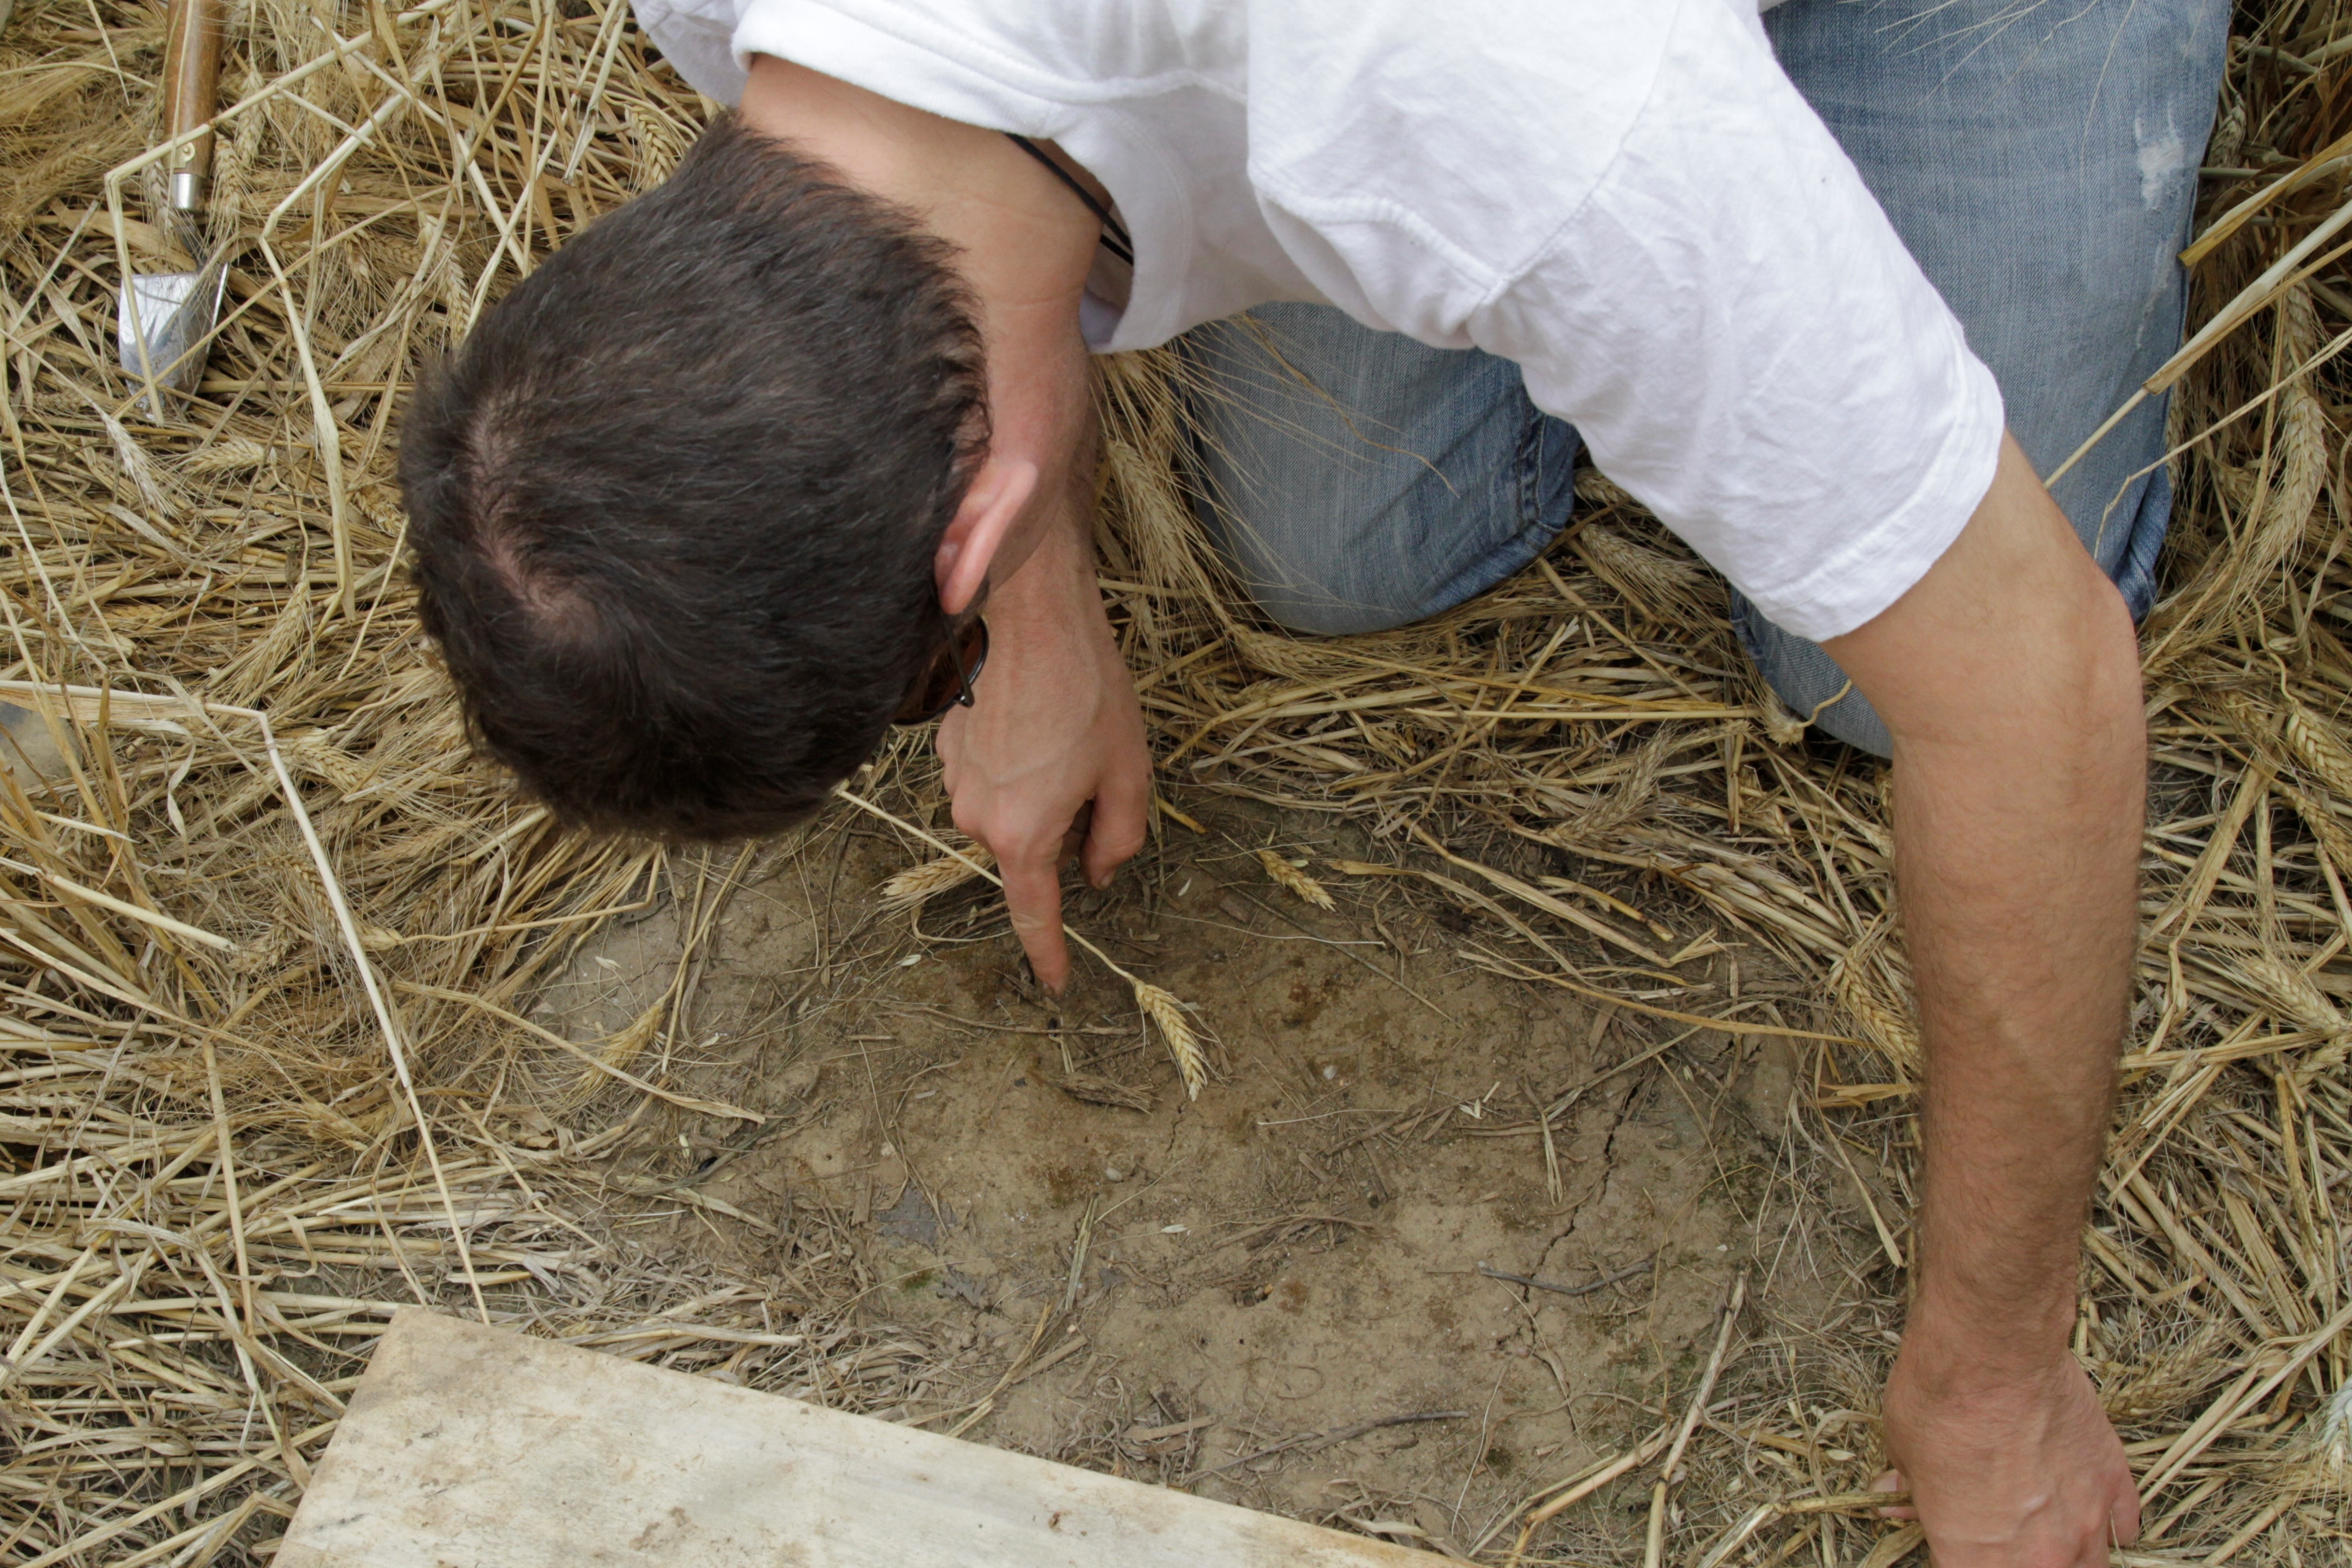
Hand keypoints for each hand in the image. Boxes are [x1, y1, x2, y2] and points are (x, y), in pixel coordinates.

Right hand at [936, 524, 1149, 991]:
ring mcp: (954, 782)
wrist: (1032, 618)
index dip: (1048, 953)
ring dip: (1038, 791)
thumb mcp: (1129, 775)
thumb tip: (1098, 874)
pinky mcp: (946, 747)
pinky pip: (987, 775)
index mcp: (1025, 836)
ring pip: (1006, 812)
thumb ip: (1118, 839)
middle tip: (1095, 772)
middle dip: (1061, 829)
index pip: (1035, 914)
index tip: (1056, 982)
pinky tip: (1035, 717)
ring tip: (1066, 733)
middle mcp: (978, 819)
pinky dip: (1014, 761)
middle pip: (1028, 851)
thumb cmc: (1088, 693)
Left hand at [1879, 1341, 2138, 1565]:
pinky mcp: (2115, 1484)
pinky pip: (2124, 1527)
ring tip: (2049, 1536)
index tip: (1951, 1542)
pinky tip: (2087, 1508)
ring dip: (2069, 1557)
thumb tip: (1896, 1497)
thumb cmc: (1938, 1402)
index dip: (1954, 1557)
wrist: (1992, 1353)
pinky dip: (2110, 1525)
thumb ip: (1910, 1488)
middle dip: (2014, 1561)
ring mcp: (2085, 1523)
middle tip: (2000, 1533)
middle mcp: (2038, 1557)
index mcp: (1973, 1558)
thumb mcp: (1902, 1450)